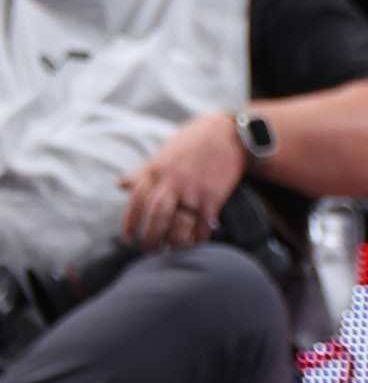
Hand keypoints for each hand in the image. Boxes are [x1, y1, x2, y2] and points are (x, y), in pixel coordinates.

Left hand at [120, 112, 244, 251]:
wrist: (229, 133)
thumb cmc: (193, 142)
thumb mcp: (164, 154)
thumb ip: (143, 172)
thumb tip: (121, 185)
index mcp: (157, 171)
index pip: (136, 202)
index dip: (130, 224)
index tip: (130, 238)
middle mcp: (173, 182)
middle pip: (156, 218)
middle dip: (151, 240)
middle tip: (150, 249)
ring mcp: (194, 191)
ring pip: (179, 227)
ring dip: (174, 243)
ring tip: (171, 248)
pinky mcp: (213, 197)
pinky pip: (203, 226)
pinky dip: (198, 239)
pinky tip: (194, 241)